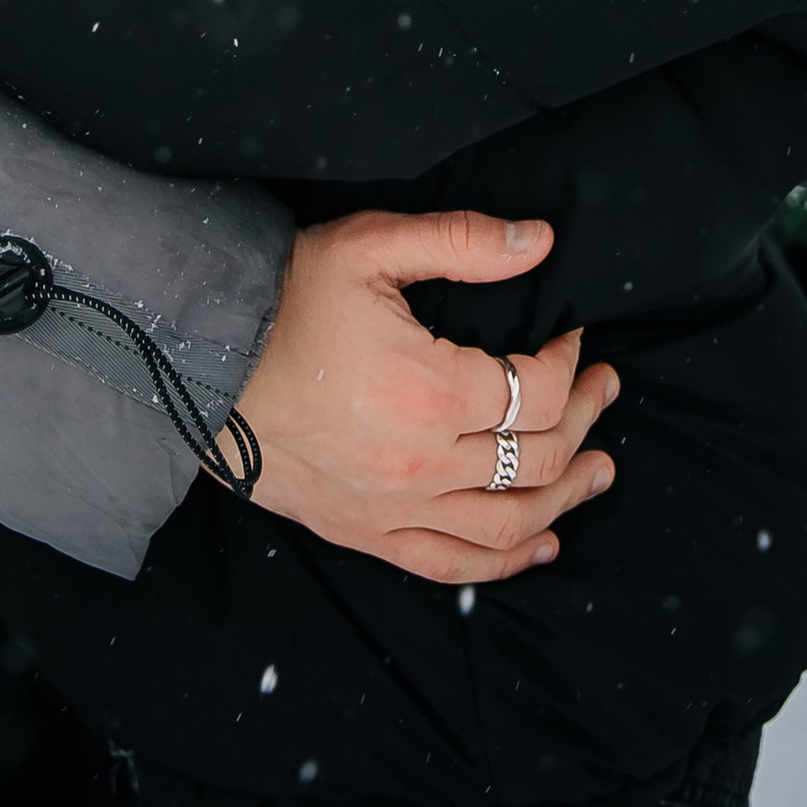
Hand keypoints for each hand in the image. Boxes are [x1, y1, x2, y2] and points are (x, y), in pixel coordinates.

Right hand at [227, 210, 620, 583]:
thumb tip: (540, 241)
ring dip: (566, 496)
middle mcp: (420, 463)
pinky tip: (542, 543)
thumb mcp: (371, 247)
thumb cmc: (285, 299)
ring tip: (600, 470)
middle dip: (584, 420)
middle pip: (535, 457)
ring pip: (507, 523)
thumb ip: (462, 242)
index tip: (573, 337)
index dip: (569, 363)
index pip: (534, 391)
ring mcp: (392, 509)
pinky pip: (450, 565)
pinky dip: (505, 562)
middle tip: (605, 390)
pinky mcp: (365, 534)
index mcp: (427, 390)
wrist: (201, 365)